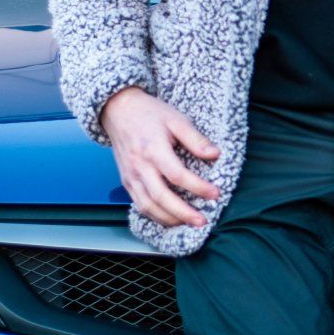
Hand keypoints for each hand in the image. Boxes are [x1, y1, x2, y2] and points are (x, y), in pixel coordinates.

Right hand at [102, 87, 220, 227]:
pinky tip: (170, 219)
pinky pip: (139, 204)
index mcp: (153, 149)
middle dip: (183, 212)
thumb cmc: (148, 113)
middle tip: (202, 221)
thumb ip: (195, 139)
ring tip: (188, 224)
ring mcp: (130, 176)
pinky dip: (155, 215)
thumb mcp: (176, 119)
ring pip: (148, 206)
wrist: (118, 110)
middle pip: (161, 197)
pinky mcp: (126, 182)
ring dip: (169, 219)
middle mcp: (139, 166)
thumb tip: (215, 154)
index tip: (215, 193)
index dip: (198, 187)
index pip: (177, 175)